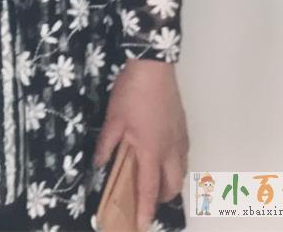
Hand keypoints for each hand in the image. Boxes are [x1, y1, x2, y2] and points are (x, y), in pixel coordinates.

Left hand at [92, 60, 188, 231]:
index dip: (146, 208)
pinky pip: (183, 154)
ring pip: (181, 170)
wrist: (154, 67)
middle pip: (172, 185)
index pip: (150, 188)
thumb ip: (106, 145)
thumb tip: (98, 164)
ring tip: (155, 178)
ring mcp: (179, 137)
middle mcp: (170, 149)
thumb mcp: (113, 119)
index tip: (143, 224)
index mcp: (151, 151)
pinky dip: (176, 163)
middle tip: (146, 198)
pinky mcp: (183, 125)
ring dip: (170, 181)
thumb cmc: (132, 93)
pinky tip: (164, 154)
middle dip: (162, 197)